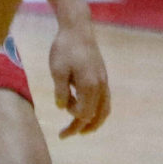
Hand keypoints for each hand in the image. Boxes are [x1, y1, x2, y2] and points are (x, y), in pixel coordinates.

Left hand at [47, 18, 110, 137]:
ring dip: (93, 122)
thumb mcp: (57, 70)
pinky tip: (89, 112)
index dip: (71, 115)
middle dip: (79, 127)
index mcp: (89, 85)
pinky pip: (105, 101)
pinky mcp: (103, 76)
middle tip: (63, 136)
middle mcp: (100, 85)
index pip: (83, 112)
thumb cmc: (65, 48)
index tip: (61, 102)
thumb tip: (62, 108)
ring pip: (104, 110)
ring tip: (82, 131)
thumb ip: (60, 91)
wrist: (78, 28)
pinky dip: (98, 111)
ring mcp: (104, 81)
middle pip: (95, 115)